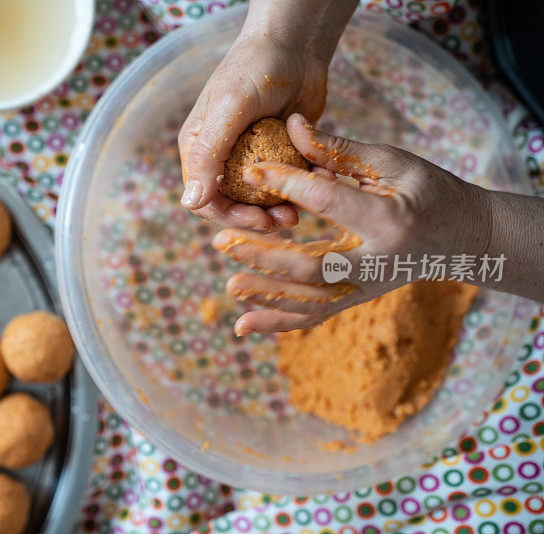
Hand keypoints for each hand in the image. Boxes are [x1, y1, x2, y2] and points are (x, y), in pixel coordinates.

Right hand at [178, 0, 356, 230]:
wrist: (296, 43)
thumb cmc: (254, 67)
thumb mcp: (228, 110)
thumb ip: (208, 156)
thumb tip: (189, 203)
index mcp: (199, 149)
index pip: (207, 200)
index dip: (230, 217)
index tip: (259, 221)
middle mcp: (222, 157)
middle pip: (234, 205)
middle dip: (258, 218)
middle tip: (286, 222)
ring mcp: (253, 157)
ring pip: (262, 200)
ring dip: (279, 209)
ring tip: (299, 211)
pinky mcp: (280, 153)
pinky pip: (287, 181)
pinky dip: (301, 188)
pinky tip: (317, 185)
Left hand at [213, 113, 492, 334]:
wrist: (463, 239)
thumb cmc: (428, 192)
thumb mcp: (393, 164)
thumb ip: (339, 150)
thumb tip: (292, 126)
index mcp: (389, 221)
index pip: (328, 202)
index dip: (287, 182)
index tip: (251, 169)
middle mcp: (376, 263)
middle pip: (313, 267)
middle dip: (265, 255)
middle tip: (223, 240)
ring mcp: (365, 288)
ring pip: (309, 301)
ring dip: (267, 294)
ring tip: (230, 284)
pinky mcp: (354, 299)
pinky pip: (313, 317)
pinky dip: (277, 322)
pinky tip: (242, 323)